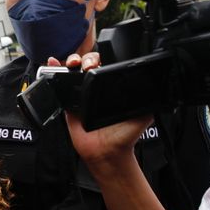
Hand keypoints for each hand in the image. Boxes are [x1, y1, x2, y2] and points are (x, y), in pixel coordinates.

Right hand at [54, 52, 152, 167]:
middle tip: (87, 65)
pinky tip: (54, 62)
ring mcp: (81, 95)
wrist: (107, 152)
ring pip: (73, 71)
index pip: (107, 64)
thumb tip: (155, 87)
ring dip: (71, 60)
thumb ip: (149, 100)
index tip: (99, 62)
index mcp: (114, 88)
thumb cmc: (124, 136)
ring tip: (72, 62)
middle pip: (88, 63)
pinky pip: (60, 87)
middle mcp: (97, 89)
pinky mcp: (69, 104)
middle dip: (86, 58)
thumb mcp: (142, 114)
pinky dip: (54, 71)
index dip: (101, 58)